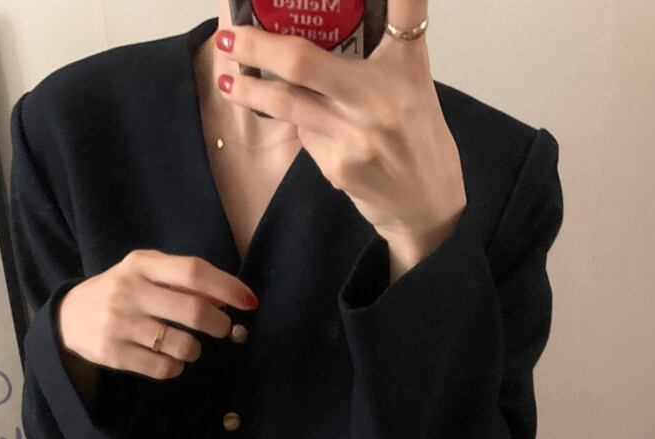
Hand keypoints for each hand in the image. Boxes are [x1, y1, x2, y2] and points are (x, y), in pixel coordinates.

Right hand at [56, 250, 258, 380]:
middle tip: (223, 330)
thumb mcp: (147, 275)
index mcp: (141, 264)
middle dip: (219, 325)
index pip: (194, 271)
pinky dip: (176, 367)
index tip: (250, 302)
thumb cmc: (123, 292)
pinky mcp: (113, 354)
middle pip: (194, 311)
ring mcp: (119, 324)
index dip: (228, 288)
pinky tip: (169, 359)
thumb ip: (185, 282)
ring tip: (188, 346)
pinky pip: (164, 369)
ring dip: (195, 349)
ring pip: (182, 345)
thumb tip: (230, 298)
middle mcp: (128, 290)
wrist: (68, 316)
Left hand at [214, 0, 466, 276]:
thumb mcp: (413, 82)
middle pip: (303, 63)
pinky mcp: (338, 167)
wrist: (426, 204)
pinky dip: (300, 124)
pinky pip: (305, 134)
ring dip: (252, 90)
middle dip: (257, 47)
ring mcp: (355, 137)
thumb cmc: (419, 137)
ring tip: (228, 79)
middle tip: (228, 36)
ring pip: (289, 104)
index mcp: (406, 68)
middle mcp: (380, 99)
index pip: (403, 9)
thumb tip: (329, 19)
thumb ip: (384, 47)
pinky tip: (310, 127)